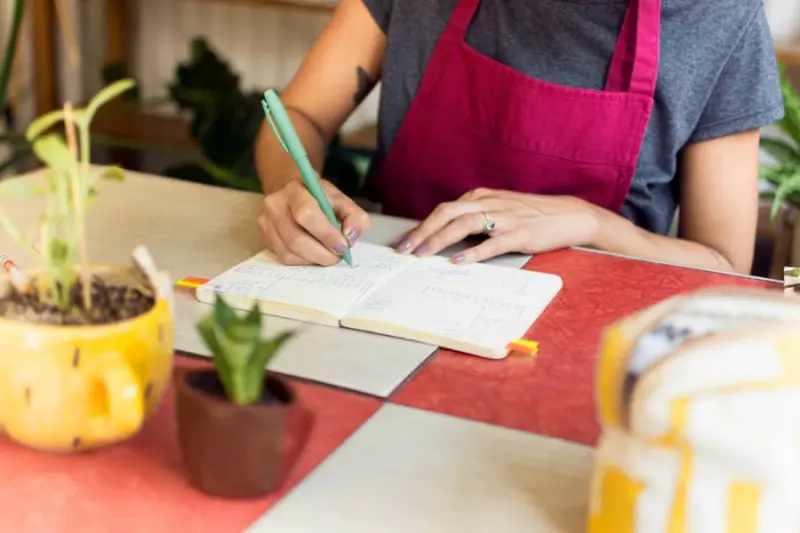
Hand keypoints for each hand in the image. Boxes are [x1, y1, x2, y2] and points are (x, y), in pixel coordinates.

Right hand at [259, 178, 370, 265]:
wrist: (294, 192)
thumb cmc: (321, 198)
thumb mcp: (343, 201)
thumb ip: (355, 218)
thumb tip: (349, 238)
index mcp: (295, 190)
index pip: (307, 214)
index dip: (326, 235)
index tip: (342, 246)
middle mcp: (275, 205)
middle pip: (296, 238)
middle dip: (321, 253)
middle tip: (337, 256)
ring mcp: (266, 223)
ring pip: (289, 252)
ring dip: (313, 260)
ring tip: (327, 255)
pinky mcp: (265, 238)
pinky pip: (284, 258)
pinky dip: (303, 261)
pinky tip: (314, 254)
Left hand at [393, 188, 599, 263]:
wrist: (568, 215)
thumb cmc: (530, 214)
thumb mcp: (497, 209)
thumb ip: (473, 217)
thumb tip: (444, 234)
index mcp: (480, 197)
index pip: (443, 210)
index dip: (421, 226)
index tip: (403, 243)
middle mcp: (489, 203)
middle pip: (447, 213)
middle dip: (422, 232)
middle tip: (404, 250)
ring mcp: (505, 218)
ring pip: (464, 225)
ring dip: (440, 240)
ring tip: (423, 254)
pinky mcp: (520, 234)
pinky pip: (492, 243)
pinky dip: (473, 252)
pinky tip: (459, 261)